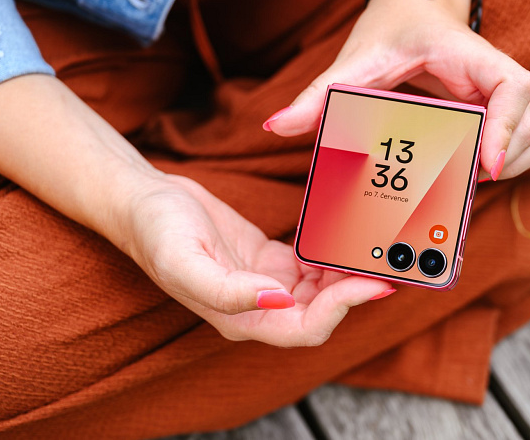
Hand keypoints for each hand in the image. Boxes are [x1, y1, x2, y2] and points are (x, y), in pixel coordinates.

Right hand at [120, 173, 392, 345]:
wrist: (143, 202)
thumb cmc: (157, 232)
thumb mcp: (184, 260)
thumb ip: (228, 291)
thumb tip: (279, 300)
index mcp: (242, 319)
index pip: (306, 328)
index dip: (343, 309)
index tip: (373, 283)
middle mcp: (259, 308)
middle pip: (322, 313)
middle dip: (355, 290)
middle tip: (386, 261)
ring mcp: (266, 285)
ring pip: (321, 291)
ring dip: (347, 273)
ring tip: (372, 247)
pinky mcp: (269, 260)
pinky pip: (311, 266)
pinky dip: (330, 255)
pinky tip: (343, 235)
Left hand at [263, 0, 529, 179]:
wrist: (414, 11)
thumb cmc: (392, 30)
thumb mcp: (355, 60)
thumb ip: (319, 93)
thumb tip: (277, 126)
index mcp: (472, 57)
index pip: (515, 87)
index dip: (507, 127)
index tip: (482, 164)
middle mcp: (497, 78)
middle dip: (505, 160)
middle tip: (461, 180)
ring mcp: (505, 96)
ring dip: (513, 163)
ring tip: (469, 180)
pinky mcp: (502, 111)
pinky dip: (511, 159)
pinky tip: (473, 171)